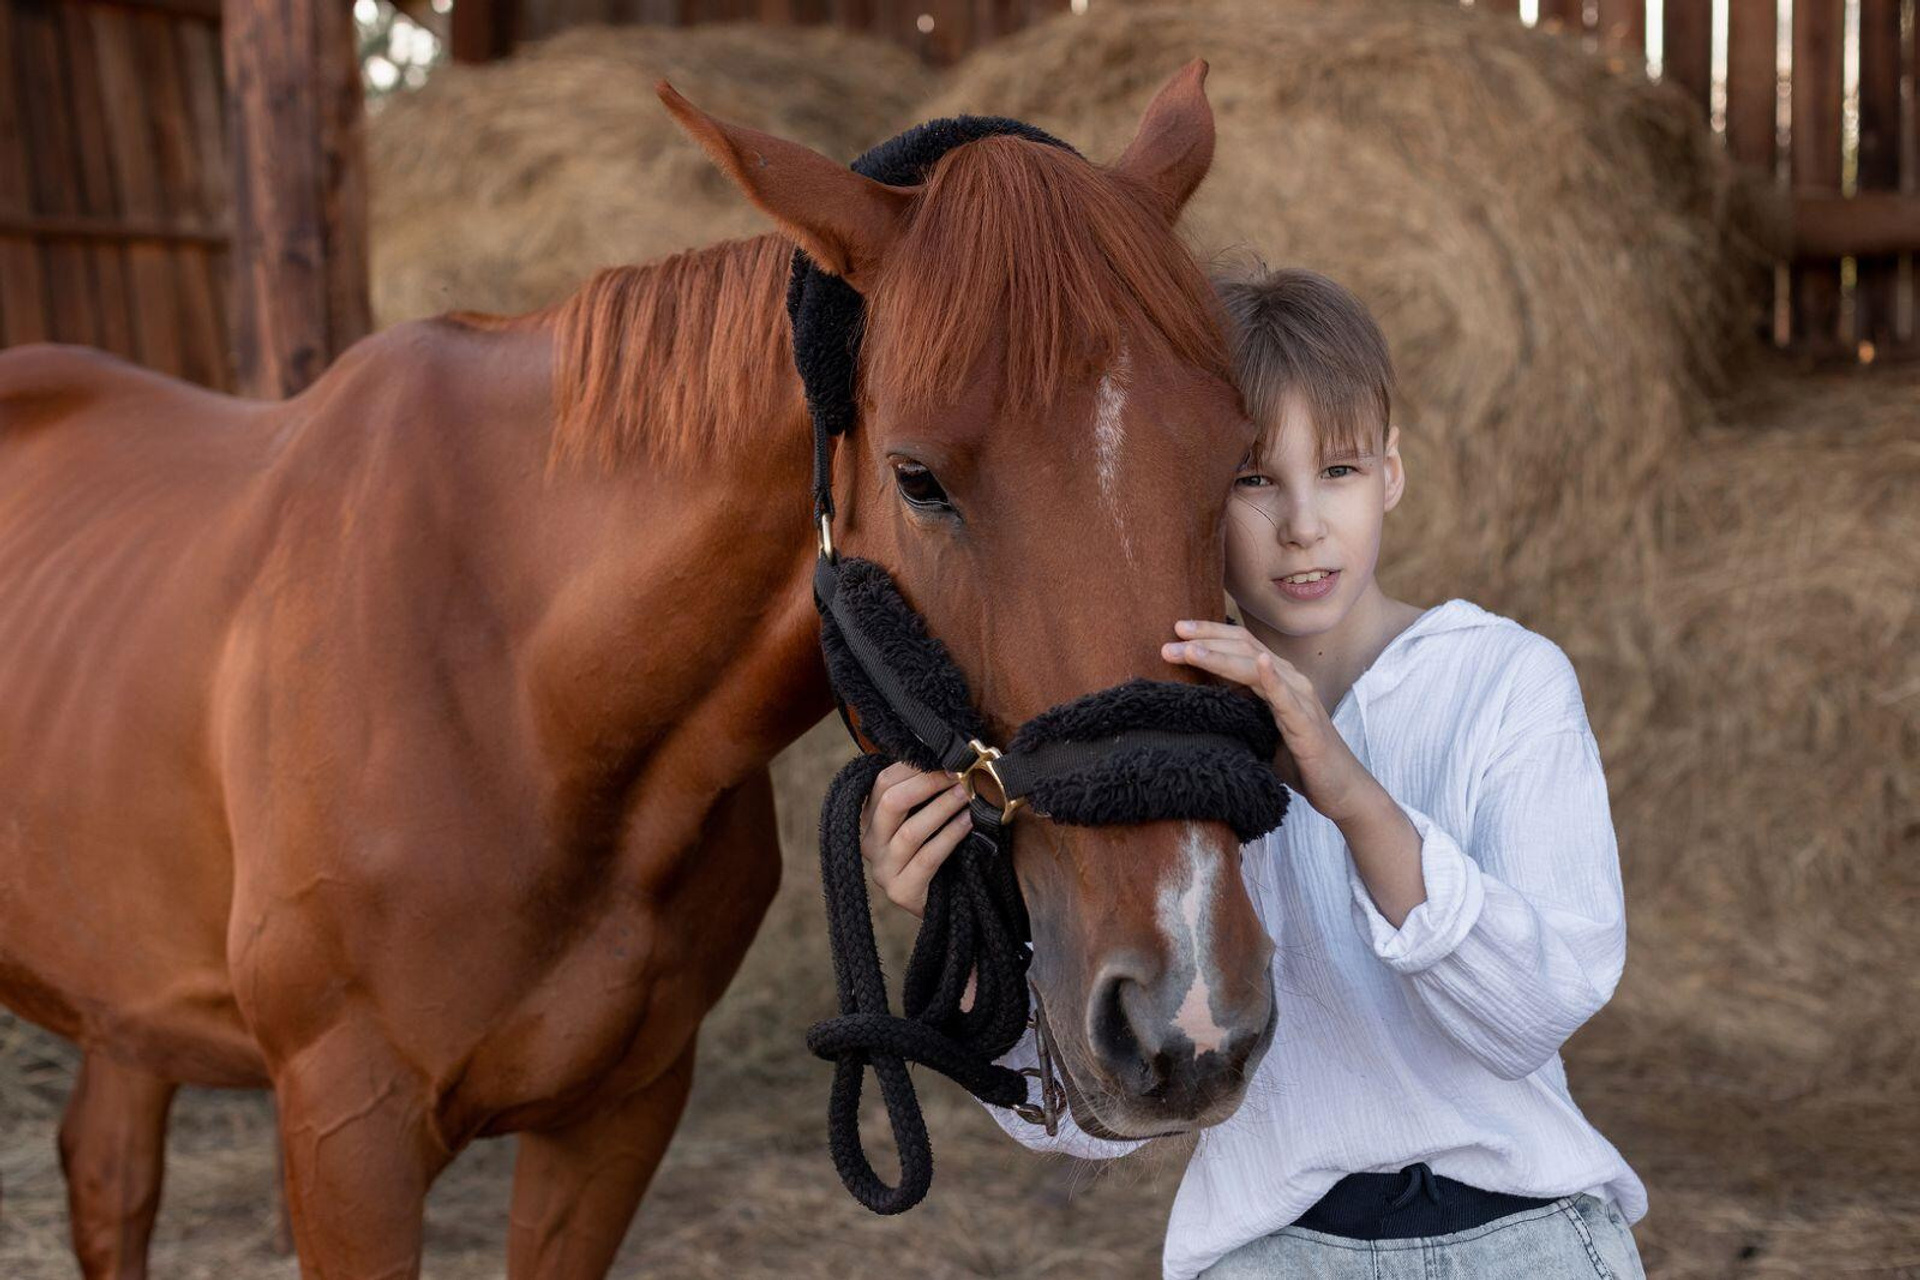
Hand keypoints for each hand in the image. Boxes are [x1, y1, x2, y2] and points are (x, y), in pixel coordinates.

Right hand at [860, 762, 974, 919]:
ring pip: (911, 831)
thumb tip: (948, 756)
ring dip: (943, 807)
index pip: (882, 782)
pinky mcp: (902, 891)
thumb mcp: (924, 818)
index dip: (915, 767)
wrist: (945, 905)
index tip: (946, 757)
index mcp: (869, 820)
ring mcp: (883, 870)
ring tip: (968, 793)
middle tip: (959, 773)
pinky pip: (927, 857)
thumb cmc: (937, 852)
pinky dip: (951, 835)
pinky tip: (969, 821)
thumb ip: (924, 794)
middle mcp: (870, 844)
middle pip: (891, 802)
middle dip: (929, 783)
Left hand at [1160, 619, 1383, 824]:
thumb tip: (1196, 691)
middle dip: (1206, 642)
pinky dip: (1273, 679)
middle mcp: (1291, 680)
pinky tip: (1261, 665)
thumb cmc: (1297, 758)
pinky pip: (1288, 699)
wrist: (1338, 788)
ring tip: (1190, 651)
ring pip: (1258, 668)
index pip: (1241, 644)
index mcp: (1278, 678)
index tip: (1177, 629)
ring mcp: (1301, 699)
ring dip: (1221, 657)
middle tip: (1169, 641)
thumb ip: (1236, 704)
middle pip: (1245, 647)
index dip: (1210, 633)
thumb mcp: (1257, 725)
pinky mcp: (1307, 725)